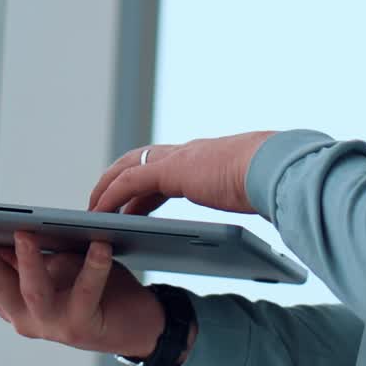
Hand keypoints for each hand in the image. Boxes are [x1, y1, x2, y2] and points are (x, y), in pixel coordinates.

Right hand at [0, 224, 166, 358]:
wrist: (134, 322)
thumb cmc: (92, 286)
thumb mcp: (54, 264)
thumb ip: (29, 253)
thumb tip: (7, 224)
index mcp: (11, 299)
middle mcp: (23, 316)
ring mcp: (50, 324)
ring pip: (31, 291)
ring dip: (27, 261)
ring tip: (24, 232)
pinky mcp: (82, 326)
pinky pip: (85, 292)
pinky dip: (92, 267)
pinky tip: (98, 245)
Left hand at [88, 131, 276, 216]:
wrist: (273, 168)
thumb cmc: (268, 181)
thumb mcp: (249, 187)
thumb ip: (241, 190)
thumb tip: (255, 198)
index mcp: (205, 157)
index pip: (165, 166)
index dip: (145, 182)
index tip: (133, 201)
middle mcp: (187, 153)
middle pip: (140, 160)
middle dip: (118, 180)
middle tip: (101, 203)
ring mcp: (178, 158)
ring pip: (128, 167)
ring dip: (107, 187)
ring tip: (92, 210)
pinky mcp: (170, 170)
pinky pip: (129, 182)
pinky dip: (111, 195)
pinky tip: (99, 212)